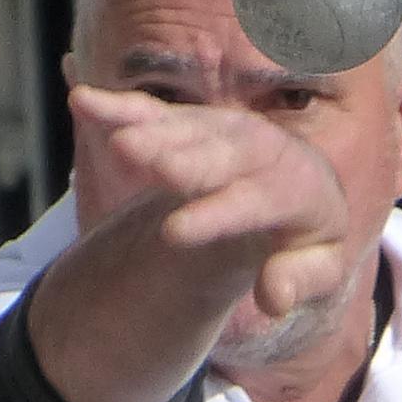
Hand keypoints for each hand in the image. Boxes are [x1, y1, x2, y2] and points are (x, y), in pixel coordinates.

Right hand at [68, 83, 353, 315]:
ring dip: (150, 132)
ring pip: (188, 128)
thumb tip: (275, 298)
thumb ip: (301, 280)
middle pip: (223, 152)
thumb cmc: (305, 242)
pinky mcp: (194, 127)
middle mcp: (267, 149)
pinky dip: (119, 109)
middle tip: (140, 162)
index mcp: (304, 187)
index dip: (218, 213)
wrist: (297, 197)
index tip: (173, 234)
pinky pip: (156, 114)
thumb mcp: (319, 268)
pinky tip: (82, 103)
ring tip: (117, 145)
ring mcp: (227, 132)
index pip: (260, 198)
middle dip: (182, 158)